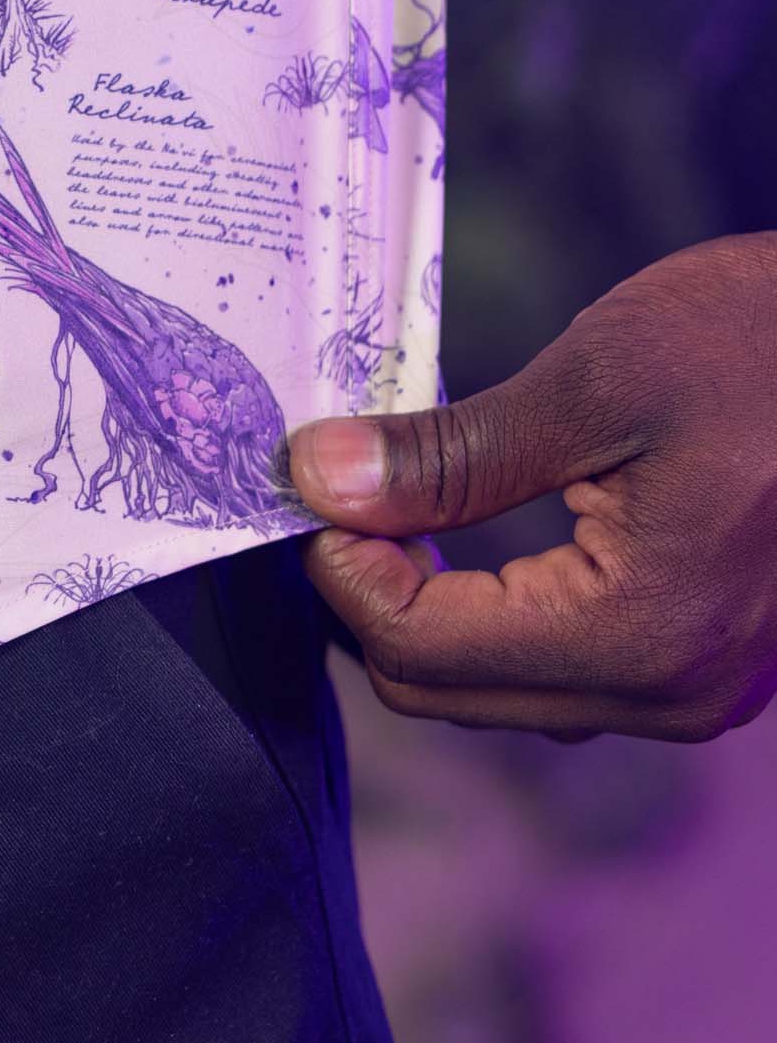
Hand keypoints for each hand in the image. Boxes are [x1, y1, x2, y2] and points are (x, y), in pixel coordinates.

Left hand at [288, 231, 776, 742]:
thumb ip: (451, 454)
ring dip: (430, 608)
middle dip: (374, 594)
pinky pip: (566, 671)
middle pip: (445, 692)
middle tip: (342, 484)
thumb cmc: (763, 346)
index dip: (341, 564)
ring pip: (501, 691)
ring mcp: (700, 691)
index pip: (418, 649)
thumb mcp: (595, 382)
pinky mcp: (710, 662)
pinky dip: (497, 613)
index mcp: (639, 636)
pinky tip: (473, 529)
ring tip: (397, 499)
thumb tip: (319, 479)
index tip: (311, 474)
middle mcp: (672, 695)